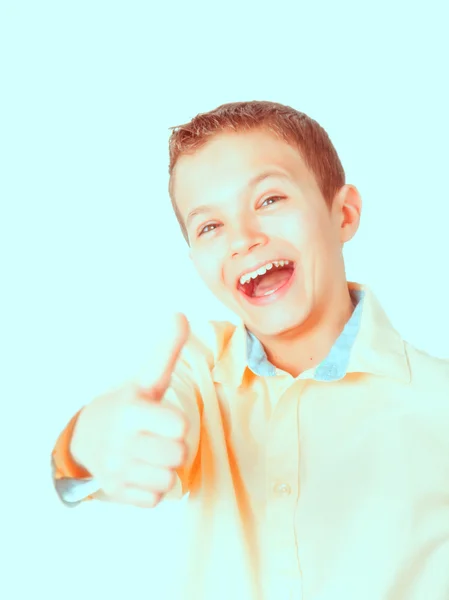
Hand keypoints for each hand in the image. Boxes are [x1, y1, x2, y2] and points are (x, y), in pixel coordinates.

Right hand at [70, 313, 190, 507]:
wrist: (85, 437)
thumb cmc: (126, 407)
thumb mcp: (145, 379)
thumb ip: (165, 351)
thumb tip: (180, 314)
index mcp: (132, 411)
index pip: (180, 427)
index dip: (178, 423)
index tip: (164, 418)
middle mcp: (122, 442)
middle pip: (179, 455)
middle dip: (174, 447)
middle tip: (158, 438)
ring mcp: (117, 470)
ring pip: (169, 479)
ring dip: (165, 468)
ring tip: (150, 454)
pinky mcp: (116, 492)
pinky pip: (155, 498)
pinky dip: (152, 488)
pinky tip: (141, 471)